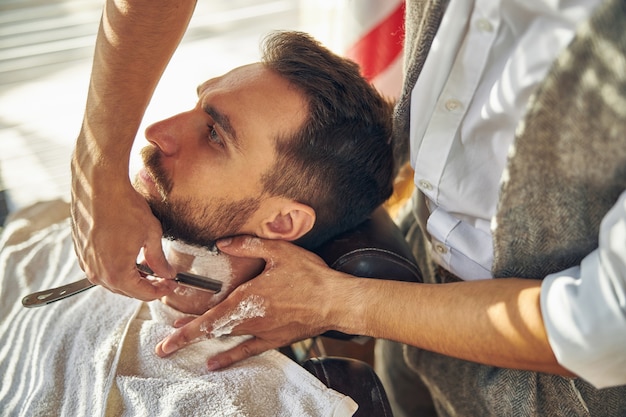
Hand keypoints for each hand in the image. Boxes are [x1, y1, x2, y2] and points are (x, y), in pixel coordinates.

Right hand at [70, 150, 176, 299]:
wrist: (100, 186)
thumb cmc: (125, 207)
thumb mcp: (151, 235)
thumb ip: (159, 260)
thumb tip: (167, 274)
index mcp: (117, 272)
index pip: (142, 293)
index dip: (160, 291)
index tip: (170, 284)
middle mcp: (97, 273)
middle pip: (126, 291)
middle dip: (146, 285)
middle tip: (163, 277)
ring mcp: (86, 263)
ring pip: (112, 281)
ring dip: (131, 278)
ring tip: (148, 266)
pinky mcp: (80, 253)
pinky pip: (100, 268)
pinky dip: (116, 267)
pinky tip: (129, 256)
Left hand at [155, 236, 348, 369]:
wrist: (335, 301)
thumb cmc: (309, 275)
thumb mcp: (279, 251)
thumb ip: (248, 245)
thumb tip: (222, 242)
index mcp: (246, 298)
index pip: (208, 317)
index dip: (185, 331)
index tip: (166, 339)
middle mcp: (249, 319)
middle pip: (211, 331)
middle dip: (186, 337)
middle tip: (165, 346)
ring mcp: (261, 332)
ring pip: (225, 339)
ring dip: (203, 342)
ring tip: (182, 343)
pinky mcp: (275, 339)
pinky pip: (247, 351)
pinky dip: (229, 357)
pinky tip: (214, 363)